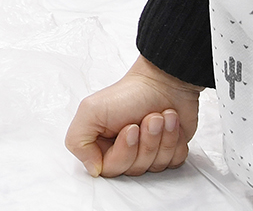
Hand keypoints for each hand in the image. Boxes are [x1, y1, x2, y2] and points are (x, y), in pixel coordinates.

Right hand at [65, 54, 200, 177]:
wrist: (165, 83)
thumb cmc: (129, 93)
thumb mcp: (91, 110)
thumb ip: (78, 141)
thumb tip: (92, 169)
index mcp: (100, 143)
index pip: (110, 169)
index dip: (124, 151)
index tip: (131, 128)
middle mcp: (122, 151)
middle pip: (134, 169)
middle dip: (145, 142)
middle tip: (148, 119)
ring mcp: (146, 153)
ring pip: (156, 166)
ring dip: (162, 138)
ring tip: (160, 117)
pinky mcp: (168, 152)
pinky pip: (174, 162)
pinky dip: (175, 141)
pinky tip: (170, 124)